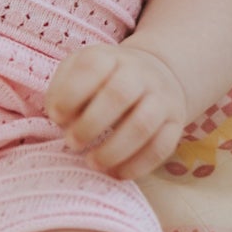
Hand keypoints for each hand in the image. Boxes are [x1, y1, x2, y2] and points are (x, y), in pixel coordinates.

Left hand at [43, 42, 190, 182]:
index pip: (91, 67)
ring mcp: (161, 97)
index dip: (70, 93)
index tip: (56, 116)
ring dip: (114, 150)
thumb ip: (62, 89)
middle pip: (118, 95)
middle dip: (90, 124)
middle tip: (72, 143)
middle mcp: (139, 74)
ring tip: (93, 162)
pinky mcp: (176, 122)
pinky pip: (161, 147)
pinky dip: (138, 165)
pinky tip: (116, 173)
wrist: (154, 74)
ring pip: (143, 125)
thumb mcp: (79, 70)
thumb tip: (60, 118)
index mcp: (109, 58)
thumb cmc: (103, 79)